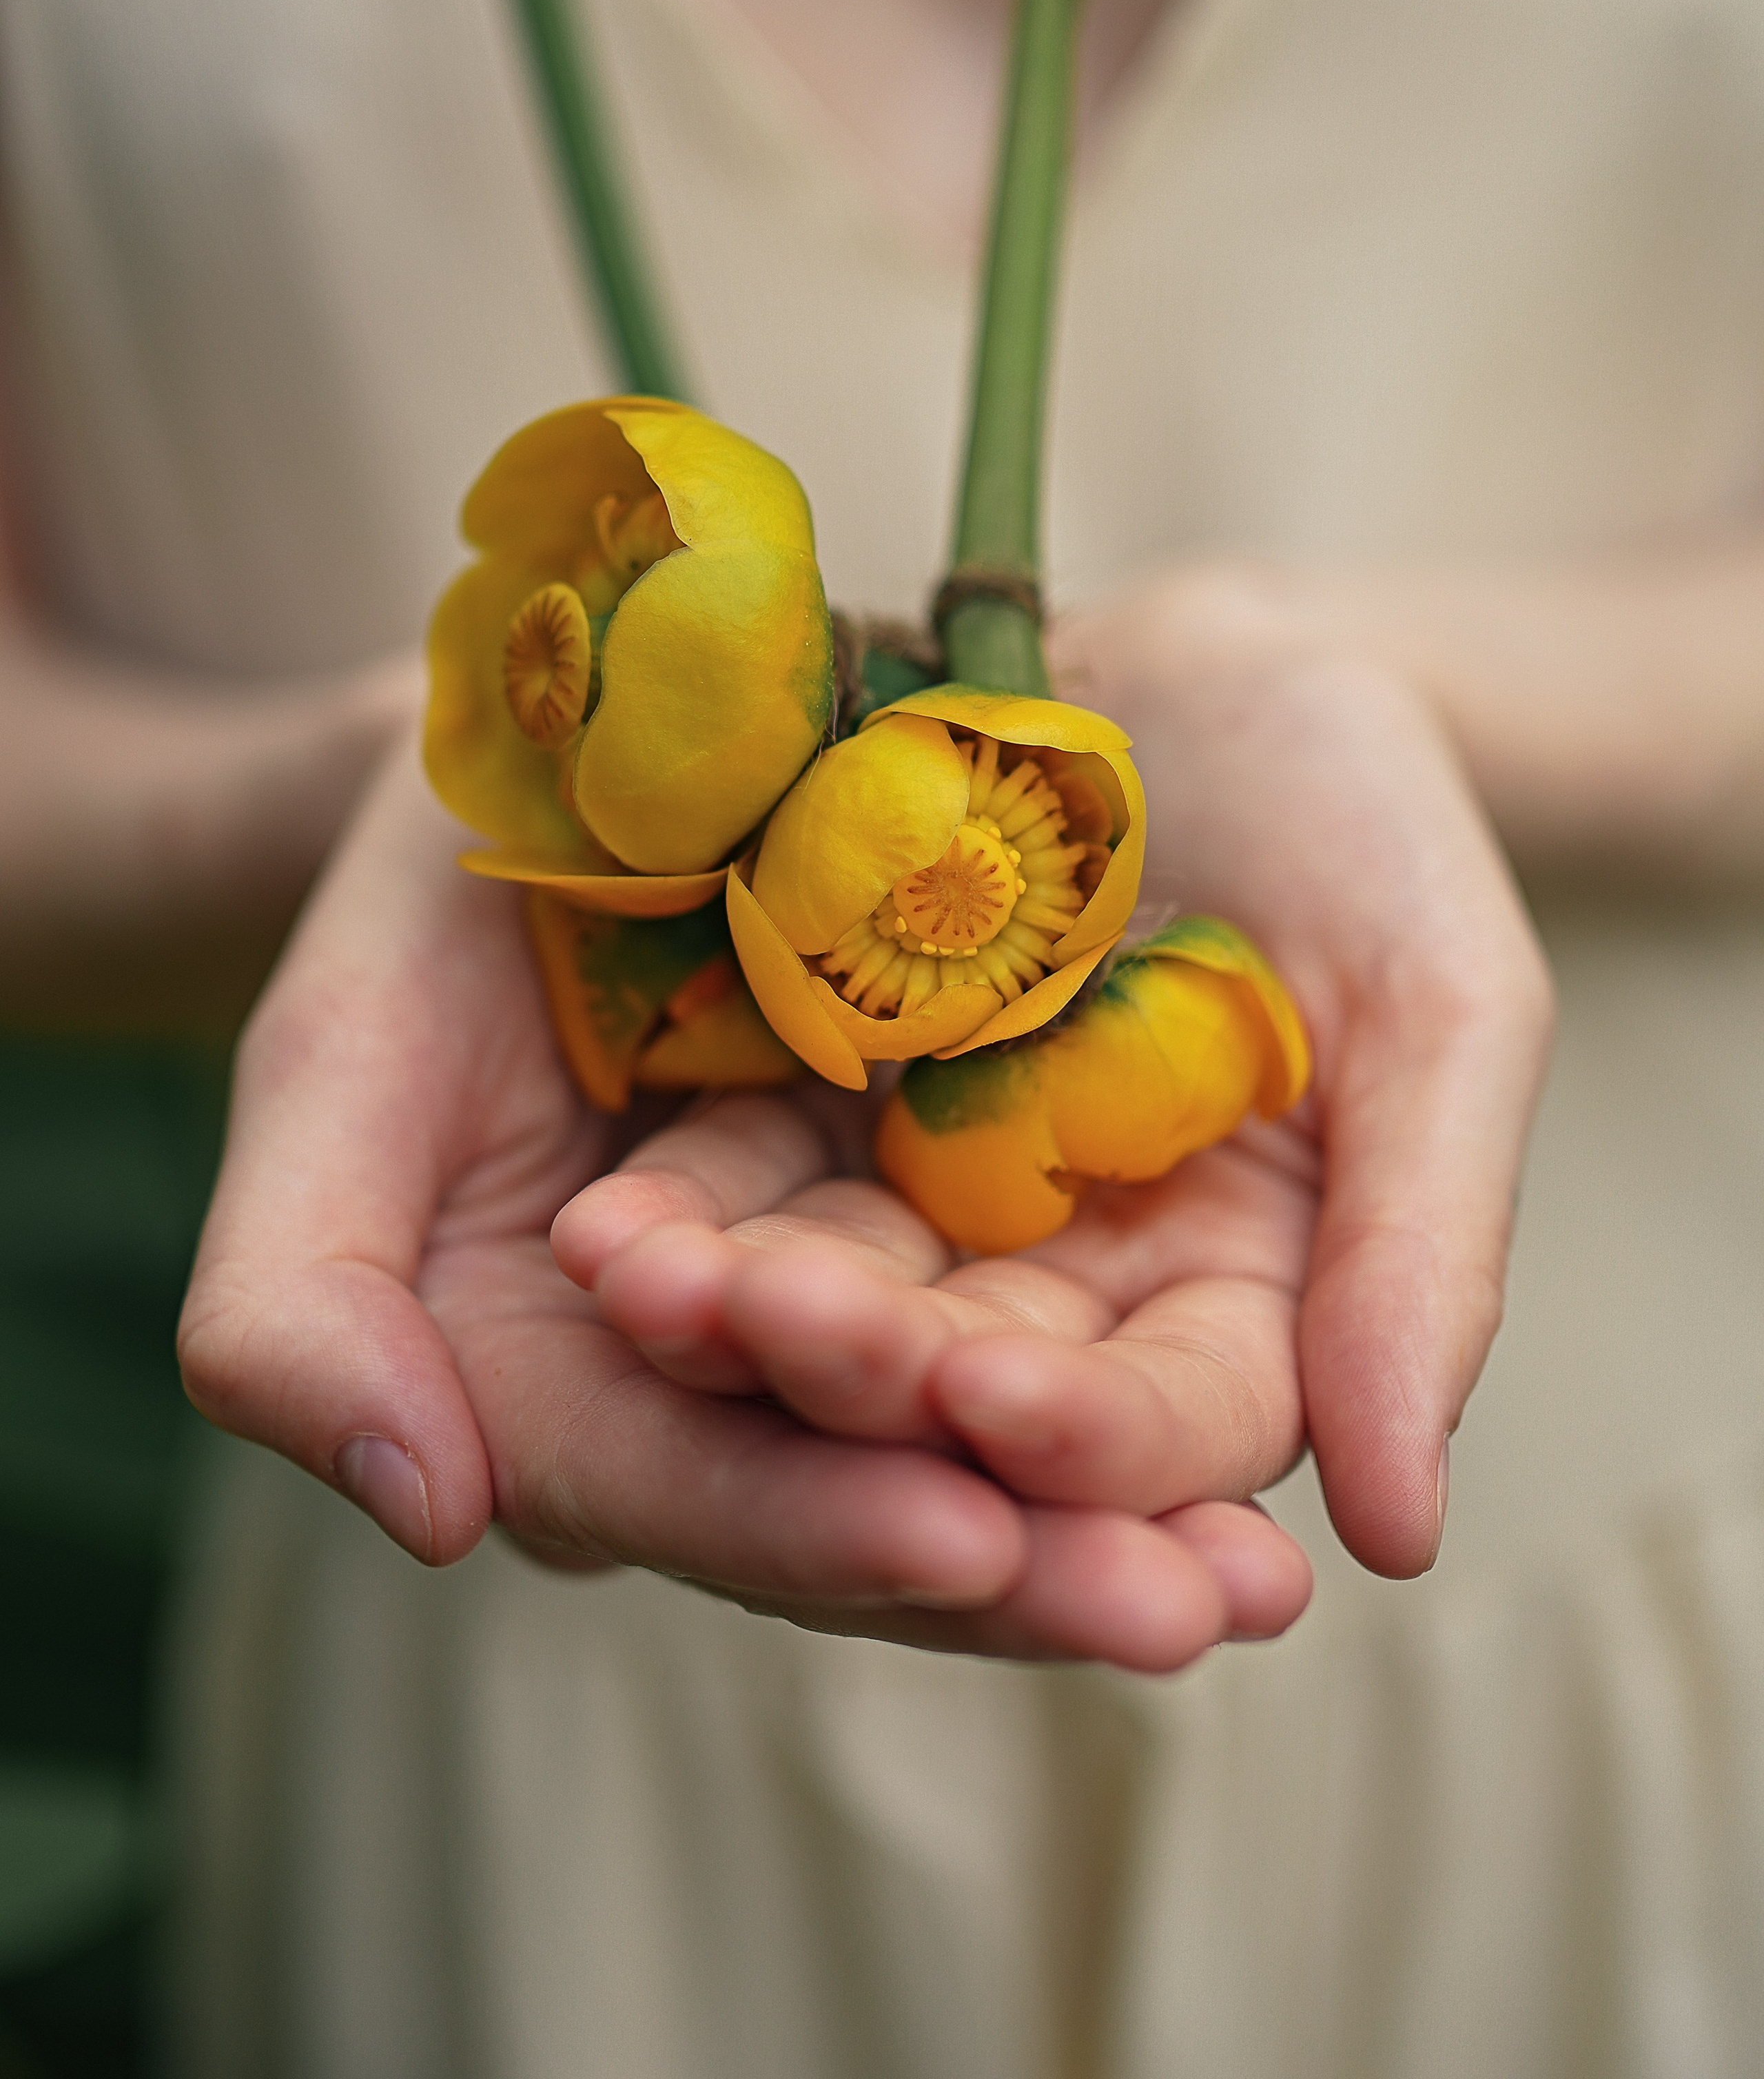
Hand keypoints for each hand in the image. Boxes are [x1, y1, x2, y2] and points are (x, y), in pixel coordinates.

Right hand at [177, 738, 1310, 1670]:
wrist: (587, 714)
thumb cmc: (428, 891)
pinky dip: (1152, 1369)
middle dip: (1014, 1559)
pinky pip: (1055, 1308)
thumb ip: (299, 1302)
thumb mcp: (328, 1068)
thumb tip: (430, 1514)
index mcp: (550, 1368)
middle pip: (855, 1498)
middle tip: (1189, 1611)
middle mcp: (715, 1367)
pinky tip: (1297, 1424)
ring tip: (1256, 1573)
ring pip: (975, 1439)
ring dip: (1119, 1509)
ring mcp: (848, 1283)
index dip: (803, 1523)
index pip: (664, 1487)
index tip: (957, 1537)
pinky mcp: (957, 1197)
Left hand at [561, 579, 1553, 1579]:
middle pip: (968, 1387)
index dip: (1087, 1437)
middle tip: (766, 1327)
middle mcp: (1069, 1292)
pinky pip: (736, 1190)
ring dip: (733, 1320)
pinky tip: (608, 1222)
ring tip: (638, 1281)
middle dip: (865, 1377)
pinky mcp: (811, 1119)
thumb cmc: (1365, 821)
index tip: (991, 1402)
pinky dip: (680, 1212)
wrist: (1205, 667)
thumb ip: (1426, 1250)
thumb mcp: (1443, 1005)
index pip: (1170, 1424)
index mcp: (1241, 1301)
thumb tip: (1406, 1537)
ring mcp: (926, 1210)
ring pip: (833, 1309)